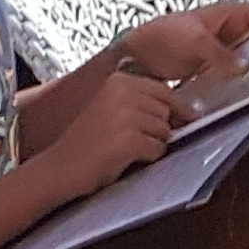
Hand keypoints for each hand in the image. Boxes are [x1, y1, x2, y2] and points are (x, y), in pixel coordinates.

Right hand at [30, 67, 176, 200]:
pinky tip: (125, 158)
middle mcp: (122, 93)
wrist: (60, 167)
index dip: (175, 108)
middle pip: (167, 111)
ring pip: (164, 131)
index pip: (164, 90)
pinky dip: (148, 157)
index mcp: (118, 81)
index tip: (181, 120)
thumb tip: (187, 112)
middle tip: (134, 139)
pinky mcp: (128, 140)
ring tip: (126, 149)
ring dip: (152, 144)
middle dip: (159, 128)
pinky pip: (158, 149)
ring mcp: (125, 116)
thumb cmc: (88, 142)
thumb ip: (142, 103)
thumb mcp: (111, 108)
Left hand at [116, 1, 248, 99]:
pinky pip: (229, 71)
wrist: (135, 56)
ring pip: (243, 56)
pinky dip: (235, 79)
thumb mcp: (195, 43)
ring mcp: (216, 48)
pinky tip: (238, 89)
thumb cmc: (158, 37)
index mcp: (224, 14)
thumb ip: (221, 54)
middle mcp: (222, 30)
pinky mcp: (207, 65)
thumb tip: (244, 65)